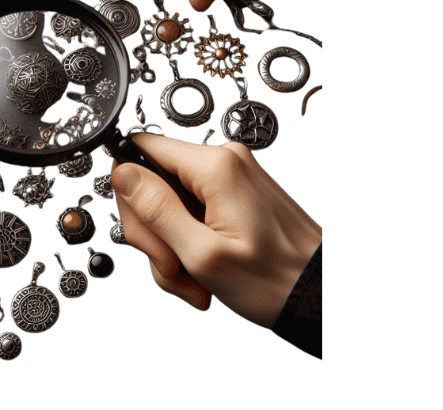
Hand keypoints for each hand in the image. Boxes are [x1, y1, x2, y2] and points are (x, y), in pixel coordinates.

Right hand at [111, 134, 319, 327]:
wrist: (319, 294)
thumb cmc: (276, 280)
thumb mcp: (204, 254)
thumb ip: (157, 210)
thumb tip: (123, 174)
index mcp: (215, 167)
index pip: (139, 148)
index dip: (130, 193)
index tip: (149, 233)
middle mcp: (223, 162)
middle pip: (151, 183)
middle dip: (154, 234)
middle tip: (174, 268)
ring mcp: (229, 178)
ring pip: (168, 205)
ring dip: (171, 248)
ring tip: (195, 279)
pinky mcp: (233, 195)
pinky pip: (189, 213)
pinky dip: (189, 245)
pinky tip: (203, 272)